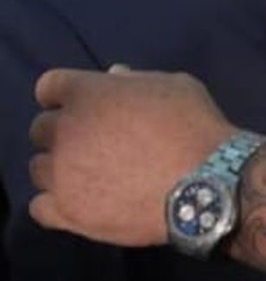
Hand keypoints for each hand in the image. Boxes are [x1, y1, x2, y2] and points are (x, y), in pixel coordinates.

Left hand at [28, 67, 236, 246]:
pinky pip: (39, 206)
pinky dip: (55, 201)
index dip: (68, 95)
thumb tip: (115, 75)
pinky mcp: (67, 210)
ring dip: (60, 167)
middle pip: (41, 128)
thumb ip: (137, 80)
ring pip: (39, 168)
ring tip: (91, 175)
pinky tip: (81, 199)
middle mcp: (65, 131)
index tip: (87, 105)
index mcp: (87, 93)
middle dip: (64, 132)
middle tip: (95, 142)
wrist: (207, 184)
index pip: (50, 87)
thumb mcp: (175, 87)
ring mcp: (62, 173)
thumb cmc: (195, 127)